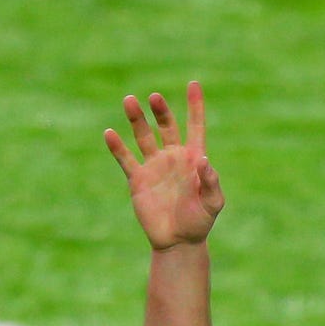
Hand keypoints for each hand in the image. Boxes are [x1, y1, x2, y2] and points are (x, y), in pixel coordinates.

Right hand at [104, 81, 224, 250]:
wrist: (178, 241)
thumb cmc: (200, 222)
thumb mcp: (213, 203)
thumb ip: (211, 182)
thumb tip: (204, 160)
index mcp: (193, 158)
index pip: (195, 126)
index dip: (195, 105)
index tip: (193, 83)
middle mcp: (172, 157)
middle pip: (166, 126)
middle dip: (160, 110)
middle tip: (155, 97)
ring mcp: (153, 166)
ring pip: (143, 136)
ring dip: (137, 119)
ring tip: (129, 100)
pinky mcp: (137, 179)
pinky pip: (125, 159)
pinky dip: (117, 146)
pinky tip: (110, 133)